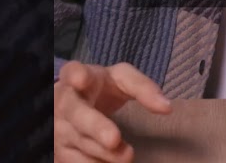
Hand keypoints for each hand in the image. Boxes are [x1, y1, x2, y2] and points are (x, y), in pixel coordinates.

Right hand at [54, 61, 172, 161]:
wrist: (73, 103)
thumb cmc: (101, 88)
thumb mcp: (121, 79)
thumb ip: (143, 88)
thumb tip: (166, 107)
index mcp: (79, 76)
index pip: (73, 71)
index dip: (76, 75)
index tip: (82, 79)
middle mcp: (64, 102)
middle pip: (77, 114)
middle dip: (95, 127)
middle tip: (113, 139)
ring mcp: (59, 128)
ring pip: (80, 143)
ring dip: (103, 153)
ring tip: (126, 156)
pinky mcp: (59, 151)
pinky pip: (77, 162)